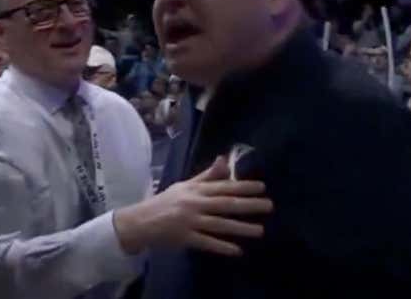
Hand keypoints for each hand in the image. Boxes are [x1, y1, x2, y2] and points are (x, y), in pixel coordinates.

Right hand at [114, 156, 271, 255]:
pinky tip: (237, 250)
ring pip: (219, 224)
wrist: (140, 221)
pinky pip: (206, 242)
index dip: (243, 186)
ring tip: (260, 231)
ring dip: (240, 227)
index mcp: (195, 189)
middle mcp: (194, 203)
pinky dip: (221, 246)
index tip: (262, 187)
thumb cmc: (166, 202)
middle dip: (248, 205)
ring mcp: (189, 221)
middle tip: (269, 206)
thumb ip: (207, 176)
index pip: (223, 186)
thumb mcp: (185, 186)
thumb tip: (224, 159)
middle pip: (225, 203)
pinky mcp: (184, 237)